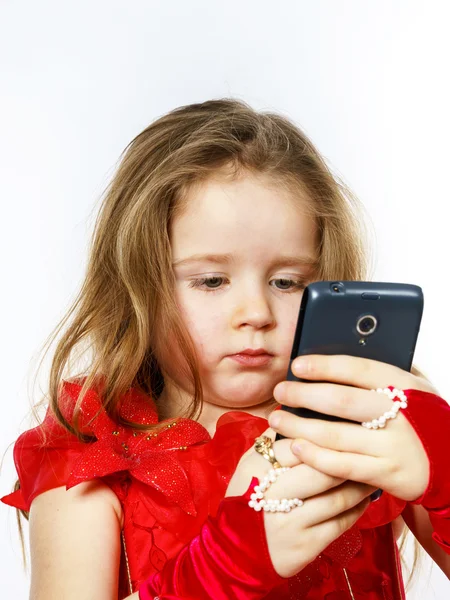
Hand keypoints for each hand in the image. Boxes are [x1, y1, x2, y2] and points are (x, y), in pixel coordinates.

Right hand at [225, 428, 375, 577]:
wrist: (236, 551)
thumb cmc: (245, 498)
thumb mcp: (247, 466)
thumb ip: (270, 442)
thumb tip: (297, 415)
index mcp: (256, 469)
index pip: (297, 445)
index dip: (322, 436)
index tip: (343, 429)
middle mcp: (272, 494)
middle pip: (321, 470)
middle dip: (347, 458)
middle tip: (367, 448)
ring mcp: (290, 521)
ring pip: (336, 497)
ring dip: (358, 484)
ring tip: (370, 472)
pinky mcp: (305, 545)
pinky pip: (340, 523)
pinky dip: (356, 509)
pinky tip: (363, 500)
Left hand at [270, 354, 435, 502]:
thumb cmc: (423, 419)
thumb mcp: (415, 389)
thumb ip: (386, 373)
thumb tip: (348, 352)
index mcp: (402, 385)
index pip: (358, 369)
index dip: (324, 366)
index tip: (296, 365)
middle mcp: (398, 413)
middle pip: (341, 400)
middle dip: (304, 395)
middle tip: (280, 391)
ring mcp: (392, 445)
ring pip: (336, 434)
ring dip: (300, 426)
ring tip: (277, 418)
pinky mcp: (386, 472)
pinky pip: (343, 466)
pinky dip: (315, 457)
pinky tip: (295, 448)